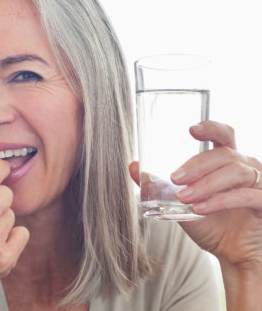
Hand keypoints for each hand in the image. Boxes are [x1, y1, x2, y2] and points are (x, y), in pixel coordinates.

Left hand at [129, 121, 261, 309]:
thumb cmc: (210, 223)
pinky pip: (245, 196)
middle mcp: (246, 167)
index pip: (223, 134)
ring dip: (206, 184)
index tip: (191, 129)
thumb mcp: (178, 203)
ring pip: (236, 173)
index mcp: (227, 160)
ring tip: (184, 198)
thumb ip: (157, 184)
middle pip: (224, 154)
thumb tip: (132, 166)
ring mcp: (259, 184)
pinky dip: (220, 201)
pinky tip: (200, 209)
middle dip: (197, 164)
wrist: (231, 254)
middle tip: (175, 178)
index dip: (210, 127)